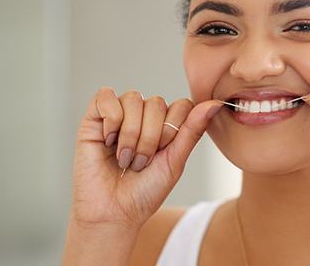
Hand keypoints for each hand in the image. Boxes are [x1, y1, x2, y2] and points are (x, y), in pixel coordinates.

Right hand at [69, 87, 222, 229]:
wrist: (113, 213)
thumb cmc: (145, 191)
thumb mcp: (175, 161)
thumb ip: (192, 130)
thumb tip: (215, 103)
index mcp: (166, 124)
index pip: (181, 104)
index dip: (173, 129)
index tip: (163, 154)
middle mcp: (144, 115)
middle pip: (157, 102)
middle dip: (151, 138)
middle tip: (140, 163)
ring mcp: (119, 114)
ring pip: (133, 99)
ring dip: (131, 134)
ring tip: (125, 158)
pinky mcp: (94, 117)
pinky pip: (105, 97)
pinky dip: (111, 119)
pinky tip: (108, 142)